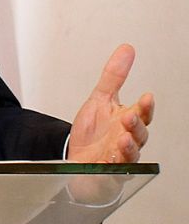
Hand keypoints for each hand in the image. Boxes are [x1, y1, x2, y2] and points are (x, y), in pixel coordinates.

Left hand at [65, 44, 154, 163]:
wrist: (78, 159)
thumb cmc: (94, 132)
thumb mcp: (100, 99)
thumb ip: (114, 76)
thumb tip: (126, 50)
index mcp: (127, 121)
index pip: (142, 113)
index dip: (145, 107)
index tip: (146, 97)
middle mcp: (127, 140)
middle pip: (139, 134)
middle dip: (136, 125)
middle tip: (130, 116)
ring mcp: (119, 158)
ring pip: (130, 154)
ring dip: (128, 146)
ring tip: (123, 139)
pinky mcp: (108, 173)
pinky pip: (113, 171)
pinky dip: (113, 166)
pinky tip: (110, 159)